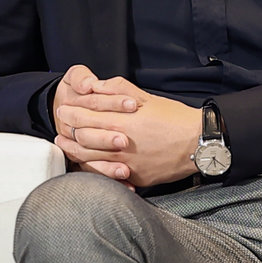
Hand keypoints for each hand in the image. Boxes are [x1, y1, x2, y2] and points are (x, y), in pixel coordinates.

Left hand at [53, 71, 201, 187]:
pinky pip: (106, 175)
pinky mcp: (135, 177)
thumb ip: (119, 89)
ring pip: (89, 159)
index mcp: (122, 123)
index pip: (84, 118)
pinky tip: (86, 162)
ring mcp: (126, 164)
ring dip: (73, 150)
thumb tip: (96, 85)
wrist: (199, 143)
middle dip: (68, 130)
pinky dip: (93, 168)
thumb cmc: (175, 119)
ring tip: (66, 144)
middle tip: (62, 125)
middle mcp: (119, 146)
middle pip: (82, 139)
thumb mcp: (148, 98)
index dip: (71, 113)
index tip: (64, 109)